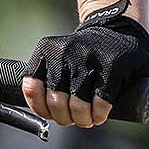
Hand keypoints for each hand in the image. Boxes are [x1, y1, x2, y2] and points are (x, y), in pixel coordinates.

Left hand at [20, 0, 148, 128]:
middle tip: (72, 119)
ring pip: (78, 107)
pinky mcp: (112, 67)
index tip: (50, 114)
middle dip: (64, 118)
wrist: (117, 29)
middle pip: (56, 103)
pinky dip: (99, 115)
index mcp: (46, 50)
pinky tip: (99, 113)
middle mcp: (65, 52)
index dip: (41, 109)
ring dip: (82, 120)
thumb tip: (39, 110)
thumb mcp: (56, 55)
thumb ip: (43, 77)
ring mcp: (89, 59)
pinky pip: (100, 104)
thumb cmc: (82, 52)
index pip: (32, 88)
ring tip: (86, 119)